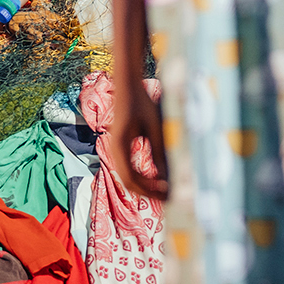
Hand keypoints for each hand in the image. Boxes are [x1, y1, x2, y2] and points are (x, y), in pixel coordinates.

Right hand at [108, 72, 168, 200]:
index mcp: (120, 146)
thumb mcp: (155, 127)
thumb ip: (160, 151)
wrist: (127, 85)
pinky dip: (142, 177)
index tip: (166, 195)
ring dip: (145, 186)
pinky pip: (129, 168)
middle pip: (127, 182)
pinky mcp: (121, 147)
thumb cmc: (141, 102)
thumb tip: (168, 177)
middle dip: (147, 192)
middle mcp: (115, 150)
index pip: (130, 179)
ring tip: (164, 191)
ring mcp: (116, 149)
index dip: (148, 190)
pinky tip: (157, 178)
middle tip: (168, 198)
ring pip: (127, 177)